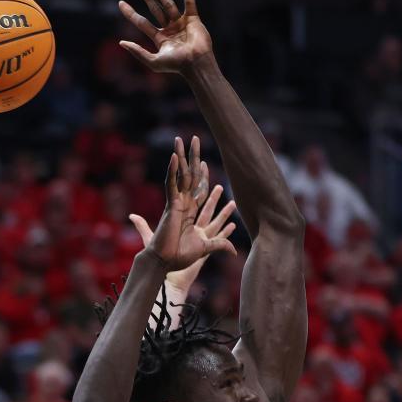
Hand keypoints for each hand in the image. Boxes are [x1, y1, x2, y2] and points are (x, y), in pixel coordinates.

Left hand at [118, 0, 212, 73]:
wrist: (195, 64)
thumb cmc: (176, 65)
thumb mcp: (153, 61)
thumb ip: (137, 52)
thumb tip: (121, 42)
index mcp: (159, 38)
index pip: (142, 23)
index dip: (131, 13)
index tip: (120, 3)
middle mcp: (169, 29)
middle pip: (154, 8)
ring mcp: (180, 22)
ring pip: (167, 3)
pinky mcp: (193, 18)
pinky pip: (189, 1)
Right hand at [143, 136, 236, 272]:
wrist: (166, 263)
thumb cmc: (181, 257)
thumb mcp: (206, 248)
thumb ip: (219, 244)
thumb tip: (235, 251)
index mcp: (190, 213)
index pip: (197, 188)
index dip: (201, 175)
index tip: (204, 162)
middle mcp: (182, 204)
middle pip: (189, 176)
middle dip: (192, 158)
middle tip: (195, 139)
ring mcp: (176, 203)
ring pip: (179, 175)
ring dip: (180, 157)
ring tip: (181, 139)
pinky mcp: (170, 206)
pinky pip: (171, 185)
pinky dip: (172, 171)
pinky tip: (174, 156)